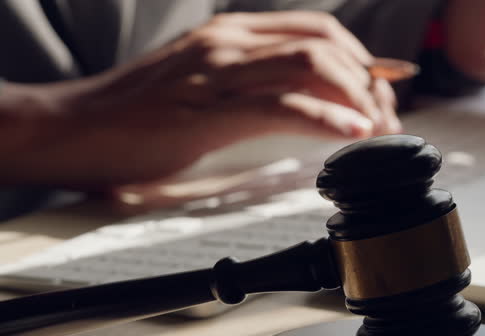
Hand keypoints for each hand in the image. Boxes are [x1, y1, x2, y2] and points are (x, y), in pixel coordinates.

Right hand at [1, 11, 399, 186]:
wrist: (73, 129)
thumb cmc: (138, 114)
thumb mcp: (205, 86)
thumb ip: (254, 85)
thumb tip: (307, 103)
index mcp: (232, 34)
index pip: (318, 31)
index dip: (363, 61)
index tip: (383, 94)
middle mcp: (229, 43)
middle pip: (325, 45)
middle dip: (370, 81)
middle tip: (387, 119)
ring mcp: (217, 72)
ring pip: (310, 67)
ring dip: (357, 99)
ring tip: (377, 129)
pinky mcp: (207, 110)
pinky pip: (280, 106)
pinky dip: (326, 118)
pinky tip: (352, 133)